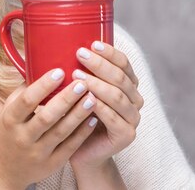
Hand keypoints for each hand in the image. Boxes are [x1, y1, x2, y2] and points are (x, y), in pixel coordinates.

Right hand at [0, 69, 97, 188]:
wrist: (0, 171)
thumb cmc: (6, 133)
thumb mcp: (8, 111)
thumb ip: (24, 91)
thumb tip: (41, 65)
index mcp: (10, 120)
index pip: (27, 101)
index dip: (43, 86)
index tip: (59, 71)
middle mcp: (23, 137)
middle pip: (47, 116)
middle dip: (66, 99)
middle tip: (83, 82)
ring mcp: (38, 153)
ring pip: (62, 132)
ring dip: (79, 114)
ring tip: (92, 97)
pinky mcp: (51, 164)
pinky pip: (70, 147)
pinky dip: (82, 132)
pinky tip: (93, 118)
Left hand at [68, 41, 143, 171]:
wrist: (81, 150)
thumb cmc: (78, 115)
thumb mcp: (79, 89)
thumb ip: (80, 71)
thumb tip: (59, 45)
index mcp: (127, 84)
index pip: (124, 63)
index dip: (109, 52)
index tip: (91, 43)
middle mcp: (134, 99)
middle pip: (120, 77)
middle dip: (99, 64)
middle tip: (79, 54)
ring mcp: (133, 118)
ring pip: (117, 96)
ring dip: (97, 84)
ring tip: (76, 75)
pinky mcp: (126, 135)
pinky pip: (113, 118)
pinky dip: (99, 106)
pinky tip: (85, 98)